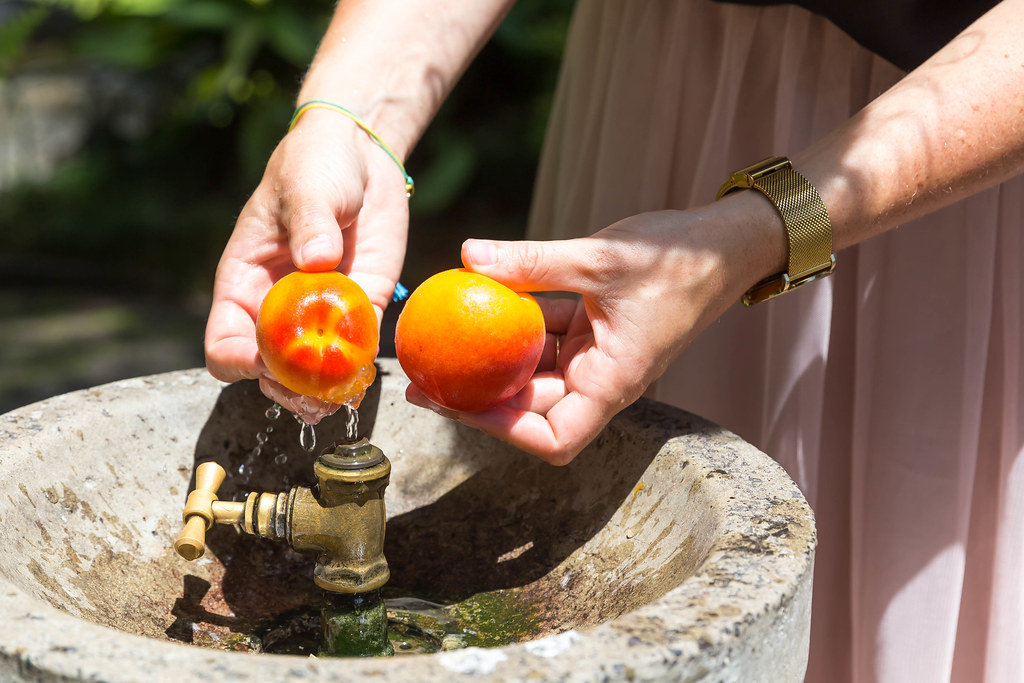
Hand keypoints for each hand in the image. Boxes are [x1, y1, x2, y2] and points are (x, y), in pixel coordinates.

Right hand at [204, 110, 409, 422]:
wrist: (360, 158)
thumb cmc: (314, 166)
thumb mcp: (306, 188)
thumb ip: (310, 222)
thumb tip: (316, 260)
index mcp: (245, 284)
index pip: (225, 343)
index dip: (239, 362)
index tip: (265, 361)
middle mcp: (278, 309)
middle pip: (268, 371)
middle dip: (287, 389)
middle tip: (311, 397)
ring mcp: (320, 313)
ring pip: (312, 372)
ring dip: (323, 392)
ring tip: (338, 399)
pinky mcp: (361, 307)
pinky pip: (358, 349)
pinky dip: (360, 368)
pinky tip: (365, 374)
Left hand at [406, 199, 782, 463]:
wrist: (725, 242)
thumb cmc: (680, 259)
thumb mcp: (601, 258)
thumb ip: (534, 261)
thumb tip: (468, 256)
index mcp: (613, 383)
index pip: (553, 438)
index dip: (502, 432)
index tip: (457, 402)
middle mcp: (601, 379)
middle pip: (531, 408)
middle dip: (478, 396)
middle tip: (424, 374)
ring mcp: (595, 356)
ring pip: (533, 370)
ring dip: (491, 357)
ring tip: (441, 340)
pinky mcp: (591, 331)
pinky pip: (545, 335)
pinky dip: (516, 322)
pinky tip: (481, 297)